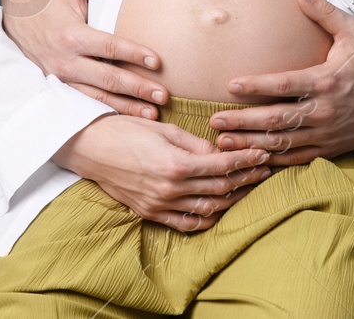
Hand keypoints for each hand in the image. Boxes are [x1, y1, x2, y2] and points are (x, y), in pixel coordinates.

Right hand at [2, 0, 167, 117]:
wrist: (18, 23)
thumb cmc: (50, 2)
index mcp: (71, 35)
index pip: (108, 47)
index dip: (133, 54)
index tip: (157, 61)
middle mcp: (66, 61)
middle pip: (107, 78)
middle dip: (136, 88)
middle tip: (163, 94)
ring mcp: (63, 78)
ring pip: (98, 97)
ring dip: (126, 107)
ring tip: (152, 113)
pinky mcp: (62, 88)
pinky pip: (87, 104)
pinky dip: (109, 112)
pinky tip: (129, 117)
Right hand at [54, 114, 273, 230]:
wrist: (89, 148)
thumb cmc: (125, 130)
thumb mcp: (164, 129)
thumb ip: (195, 144)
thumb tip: (221, 152)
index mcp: (176, 164)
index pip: (222, 166)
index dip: (246, 160)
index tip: (263, 153)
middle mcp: (171, 189)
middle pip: (220, 188)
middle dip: (247, 179)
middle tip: (265, 170)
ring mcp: (160, 204)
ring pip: (208, 208)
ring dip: (232, 199)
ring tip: (248, 188)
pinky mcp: (150, 213)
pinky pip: (186, 223)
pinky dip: (206, 218)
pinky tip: (219, 208)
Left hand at [207, 0, 353, 166]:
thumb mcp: (352, 31)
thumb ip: (324, 13)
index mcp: (325, 80)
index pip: (283, 85)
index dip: (255, 86)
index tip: (230, 85)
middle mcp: (324, 110)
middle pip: (276, 119)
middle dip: (243, 121)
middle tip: (215, 120)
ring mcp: (328, 133)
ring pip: (284, 143)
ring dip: (252, 143)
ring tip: (224, 142)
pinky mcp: (332, 147)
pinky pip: (299, 158)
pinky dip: (275, 160)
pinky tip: (253, 158)